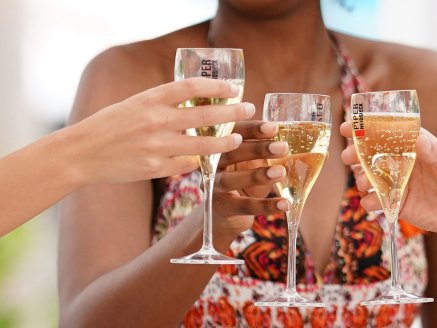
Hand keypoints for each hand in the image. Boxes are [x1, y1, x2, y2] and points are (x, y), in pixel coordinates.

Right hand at [68, 78, 253, 184]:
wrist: (82, 153)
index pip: (192, 87)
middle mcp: (156, 120)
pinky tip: (202, 160)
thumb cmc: (109, 125)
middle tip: (248, 110)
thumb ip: (163, 102)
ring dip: (224, 143)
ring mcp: (157, 146)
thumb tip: (196, 100)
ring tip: (236, 139)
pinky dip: (196, 162)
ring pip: (203, 146)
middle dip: (233, 113)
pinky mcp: (155, 168)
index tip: (234, 89)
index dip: (218, 87)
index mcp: (150, 99)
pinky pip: (186, 165)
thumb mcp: (135, 103)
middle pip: (206, 116)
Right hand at [211, 121, 290, 236]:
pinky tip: (285, 204)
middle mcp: (210, 164)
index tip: (274, 128)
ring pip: (231, 180)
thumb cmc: (242, 179)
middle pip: (230, 153)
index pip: (233, 132)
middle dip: (257, 149)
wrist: (224, 213)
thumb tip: (300, 141)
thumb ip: (265, 149)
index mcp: (219, 146)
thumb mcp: (251, 161)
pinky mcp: (221, 208)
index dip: (252, 129)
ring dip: (258, 175)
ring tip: (281, 172)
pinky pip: (244, 206)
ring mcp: (213, 186)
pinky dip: (266, 206)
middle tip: (282, 147)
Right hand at [340, 122, 436, 240]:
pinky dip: (369, 201)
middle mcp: (404, 162)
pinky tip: (370, 202)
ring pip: (370, 176)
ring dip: (361, 177)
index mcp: (417, 146)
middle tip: (347, 156)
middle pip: (373, 153)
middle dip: (356, 153)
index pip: (389, 131)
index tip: (349, 125)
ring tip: (362, 182)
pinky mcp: (396, 203)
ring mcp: (398, 182)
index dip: (368, 126)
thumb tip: (418, 137)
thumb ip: (436, 153)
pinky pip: (377, 200)